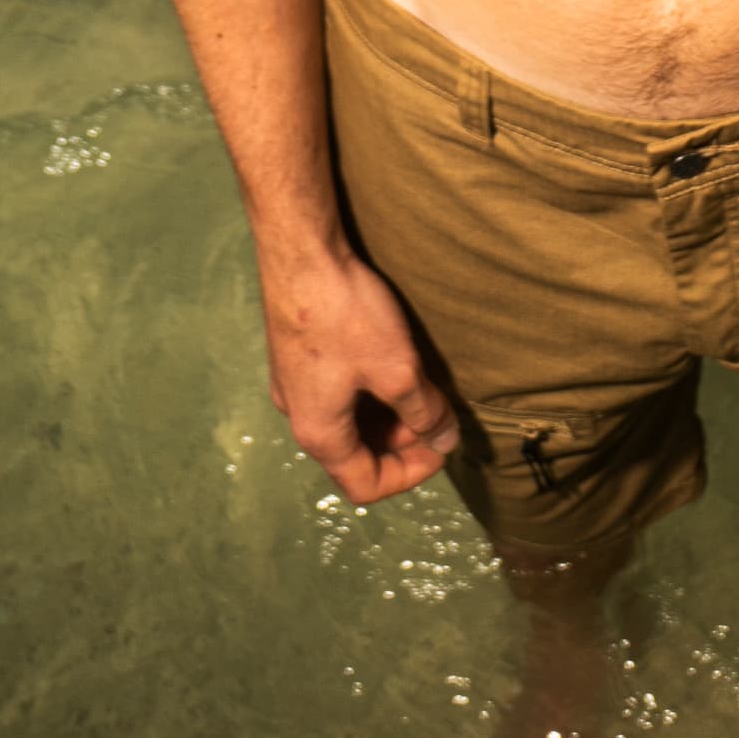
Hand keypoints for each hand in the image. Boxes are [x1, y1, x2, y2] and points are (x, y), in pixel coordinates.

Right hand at [264, 249, 457, 505]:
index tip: (440, 445)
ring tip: (419, 386)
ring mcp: (293, 385)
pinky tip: (389, 362)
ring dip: (386, 415)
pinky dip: (368, 393)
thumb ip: (424, 412)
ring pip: (347, 421)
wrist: (300, 253)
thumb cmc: (345, 316)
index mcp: (319, 432)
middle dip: (401, 441)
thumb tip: (445, 440)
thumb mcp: (397, 370)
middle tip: (435, 412)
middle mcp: (299, 416)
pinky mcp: (296, 357)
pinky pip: (336, 394)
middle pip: (355, 453)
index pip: (364, 484)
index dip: (409, 475)